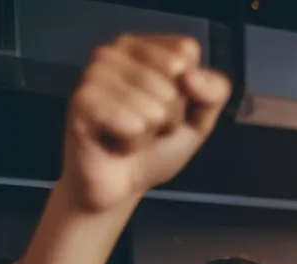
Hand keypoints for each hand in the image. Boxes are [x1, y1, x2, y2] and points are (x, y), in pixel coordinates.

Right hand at [60, 34, 230, 214]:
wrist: (120, 184)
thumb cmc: (156, 146)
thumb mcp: (199, 118)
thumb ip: (214, 91)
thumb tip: (190, 77)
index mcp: (141, 45)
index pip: (186, 50)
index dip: (189, 89)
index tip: (168, 106)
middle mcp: (114, 50)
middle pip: (175, 79)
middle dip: (171, 116)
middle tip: (147, 126)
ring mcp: (94, 73)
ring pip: (156, 105)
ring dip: (150, 132)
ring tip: (130, 134)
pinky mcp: (82, 101)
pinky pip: (133, 125)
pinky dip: (133, 143)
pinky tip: (116, 143)